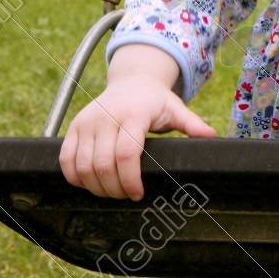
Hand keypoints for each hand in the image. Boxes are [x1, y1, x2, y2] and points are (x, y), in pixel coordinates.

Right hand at [59, 75, 216, 201]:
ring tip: (111, 192)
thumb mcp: (176, 108)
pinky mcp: (74, 127)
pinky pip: (66, 159)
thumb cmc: (155, 100)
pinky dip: (74, 177)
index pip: (126, 155)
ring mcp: (87, 122)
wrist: (131, 81)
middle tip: (126, 196)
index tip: (138, 194)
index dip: (130, 180)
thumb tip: (212, 138)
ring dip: (95, 187)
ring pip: (83, 166)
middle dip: (114, 188)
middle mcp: (107, 117)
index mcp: (133, 115)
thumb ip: (192, 124)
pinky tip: (89, 184)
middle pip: (103, 165)